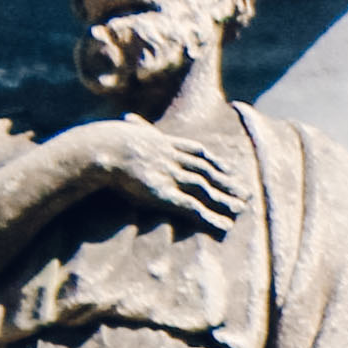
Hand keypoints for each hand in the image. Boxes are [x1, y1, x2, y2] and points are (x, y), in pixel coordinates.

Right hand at [72, 120, 242, 233]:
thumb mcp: (122, 132)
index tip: (229, 167)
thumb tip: (127, 121)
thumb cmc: (103, 142)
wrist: (100, 148)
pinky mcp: (165, 194)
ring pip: (206, 190)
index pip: (197, 152)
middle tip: (246, 191)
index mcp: (164, 143)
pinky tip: (226, 226)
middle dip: (228, 182)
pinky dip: (211, 218)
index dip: (215, 161)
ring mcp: (171, 176)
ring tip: (243, 208)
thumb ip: (131, 131)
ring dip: (225, 200)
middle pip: (207, 172)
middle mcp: (173, 159)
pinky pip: (194, 208)